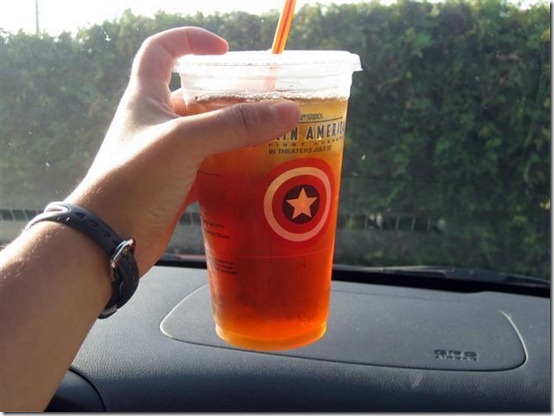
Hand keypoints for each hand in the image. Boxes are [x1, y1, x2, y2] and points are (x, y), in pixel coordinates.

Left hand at [66, 27, 299, 273]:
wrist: (108, 241)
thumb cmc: (133, 181)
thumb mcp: (184, 142)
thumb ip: (235, 124)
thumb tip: (287, 110)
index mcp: (146, 98)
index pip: (162, 51)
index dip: (190, 41)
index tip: (225, 51)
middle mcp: (157, 124)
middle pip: (197, 98)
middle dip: (232, 97)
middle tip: (268, 103)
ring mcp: (168, 156)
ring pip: (209, 136)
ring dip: (238, 136)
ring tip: (273, 136)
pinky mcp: (178, 185)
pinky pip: (212, 168)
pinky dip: (233, 168)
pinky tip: (258, 172)